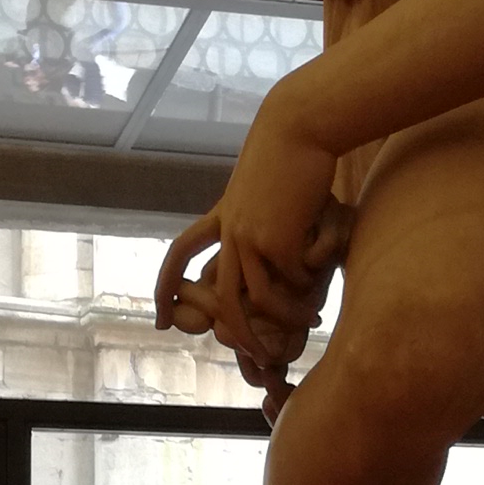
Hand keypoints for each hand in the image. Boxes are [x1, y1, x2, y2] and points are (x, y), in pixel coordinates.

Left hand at [156, 94, 347, 405]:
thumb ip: (260, 217)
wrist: (300, 129)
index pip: (178, 255)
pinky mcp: (277, 240)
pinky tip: (323, 286)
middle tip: (258, 355)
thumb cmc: (291, 152)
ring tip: (314, 319)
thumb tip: (270, 248)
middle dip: (238, 333)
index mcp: (221, 218)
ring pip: (258, 300)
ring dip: (286, 319)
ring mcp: (250, 238)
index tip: (160, 319)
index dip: (164, 288)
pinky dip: (306, 291)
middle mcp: (230, 233)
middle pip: (222, 298)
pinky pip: (290, 282)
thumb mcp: (266, 188)